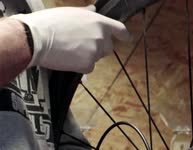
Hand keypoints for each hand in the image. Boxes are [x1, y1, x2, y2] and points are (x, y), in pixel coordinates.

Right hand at [12, 5, 130, 72]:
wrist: (37, 39)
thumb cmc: (50, 23)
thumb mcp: (70, 12)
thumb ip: (86, 14)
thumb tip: (93, 11)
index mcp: (99, 22)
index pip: (120, 30)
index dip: (124, 35)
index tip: (127, 38)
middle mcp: (101, 37)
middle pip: (109, 47)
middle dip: (100, 47)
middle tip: (82, 45)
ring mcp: (96, 52)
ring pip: (97, 57)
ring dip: (89, 55)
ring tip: (70, 49)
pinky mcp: (88, 65)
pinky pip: (89, 67)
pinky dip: (81, 65)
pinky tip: (68, 58)